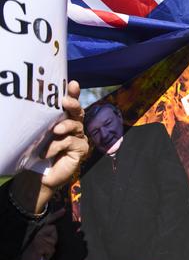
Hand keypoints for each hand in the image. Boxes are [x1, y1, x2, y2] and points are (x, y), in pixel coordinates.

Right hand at [10, 209, 63, 259]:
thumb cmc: (36, 254)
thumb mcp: (42, 243)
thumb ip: (49, 237)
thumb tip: (69, 231)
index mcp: (38, 231)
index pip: (48, 221)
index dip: (56, 215)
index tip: (64, 210)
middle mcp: (37, 233)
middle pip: (54, 229)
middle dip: (53, 239)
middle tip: (45, 247)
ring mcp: (38, 238)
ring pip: (53, 241)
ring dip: (50, 249)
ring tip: (42, 253)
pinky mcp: (39, 245)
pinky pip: (51, 249)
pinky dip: (48, 255)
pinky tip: (41, 257)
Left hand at [11, 81, 88, 213]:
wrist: (38, 175)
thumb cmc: (36, 153)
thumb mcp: (39, 134)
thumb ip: (43, 122)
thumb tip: (35, 104)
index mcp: (64, 120)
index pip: (70, 104)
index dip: (73, 93)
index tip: (73, 83)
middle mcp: (74, 127)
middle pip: (78, 112)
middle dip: (73, 104)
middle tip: (65, 101)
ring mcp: (79, 138)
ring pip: (75, 125)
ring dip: (64, 127)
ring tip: (54, 132)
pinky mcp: (81, 150)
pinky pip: (70, 141)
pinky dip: (57, 146)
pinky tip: (47, 152)